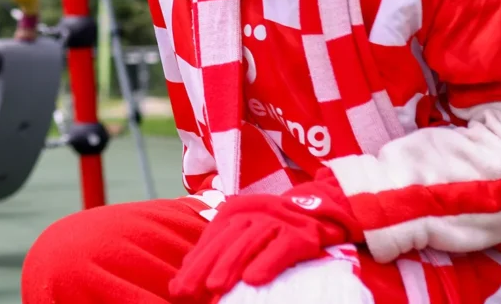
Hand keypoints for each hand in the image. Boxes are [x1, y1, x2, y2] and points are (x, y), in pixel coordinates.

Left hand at [169, 172, 360, 301]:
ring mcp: (277, 221)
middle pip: (225, 241)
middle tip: (187, 291)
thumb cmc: (275, 228)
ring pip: (249, 242)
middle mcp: (254, 213)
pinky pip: (281, 249)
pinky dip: (267, 263)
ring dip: (230, 265)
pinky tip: (254, 280)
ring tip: (215, 287)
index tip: (178, 288)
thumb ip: (220, 246)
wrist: (322, 213)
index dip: (194, 264)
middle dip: (204, 267)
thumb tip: (188, 267)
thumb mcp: (245, 231)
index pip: (211, 240)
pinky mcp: (300, 235)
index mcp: (235, 211)